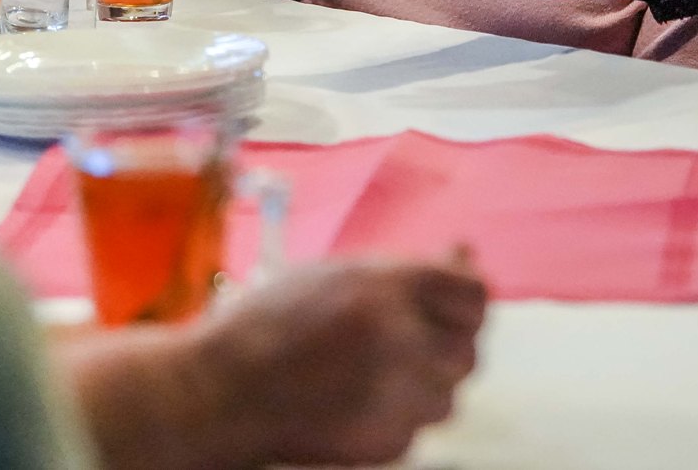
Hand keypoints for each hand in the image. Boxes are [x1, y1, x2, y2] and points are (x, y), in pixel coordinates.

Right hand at [192, 253, 487, 465]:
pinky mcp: (384, 442)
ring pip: (448, 395)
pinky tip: (356, 403)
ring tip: (374, 377)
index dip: (464, 303)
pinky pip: (417, 429)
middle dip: (444, 348)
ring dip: (423, 387)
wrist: (222, 392)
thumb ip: (407, 271)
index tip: (450, 309)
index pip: (474, 295)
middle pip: (468, 350)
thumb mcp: (338, 274)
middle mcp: (400, 338)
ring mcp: (394, 394)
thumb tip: (466, 255)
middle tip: (408, 346)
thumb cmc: (271, 323)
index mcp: (388, 286)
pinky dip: (397, 419)